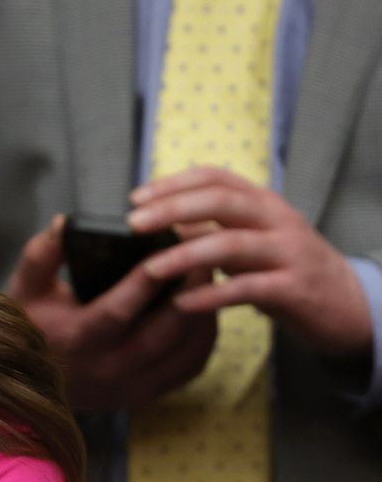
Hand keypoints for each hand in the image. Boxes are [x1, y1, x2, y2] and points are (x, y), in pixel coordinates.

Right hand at [9, 215, 216, 409]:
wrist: (29, 381)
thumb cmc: (33, 324)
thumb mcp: (27, 287)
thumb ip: (43, 253)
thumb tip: (66, 223)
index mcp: (77, 340)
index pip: (118, 310)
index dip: (145, 281)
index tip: (169, 248)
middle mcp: (107, 368)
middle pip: (163, 333)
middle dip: (191, 292)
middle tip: (208, 254)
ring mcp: (130, 387)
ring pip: (184, 352)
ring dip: (204, 314)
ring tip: (213, 277)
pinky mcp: (146, 394)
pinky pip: (189, 368)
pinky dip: (204, 338)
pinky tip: (206, 310)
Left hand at [130, 166, 372, 359]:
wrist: (347, 305)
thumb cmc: (282, 269)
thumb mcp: (245, 242)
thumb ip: (208, 229)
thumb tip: (156, 219)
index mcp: (261, 202)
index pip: (215, 176)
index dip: (173, 182)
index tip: (135, 197)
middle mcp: (277, 219)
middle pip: (222, 201)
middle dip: (174, 208)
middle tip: (133, 223)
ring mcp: (289, 252)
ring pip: (233, 244)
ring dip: (186, 254)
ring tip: (150, 268)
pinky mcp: (295, 289)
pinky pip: (248, 289)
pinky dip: (212, 295)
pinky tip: (182, 304)